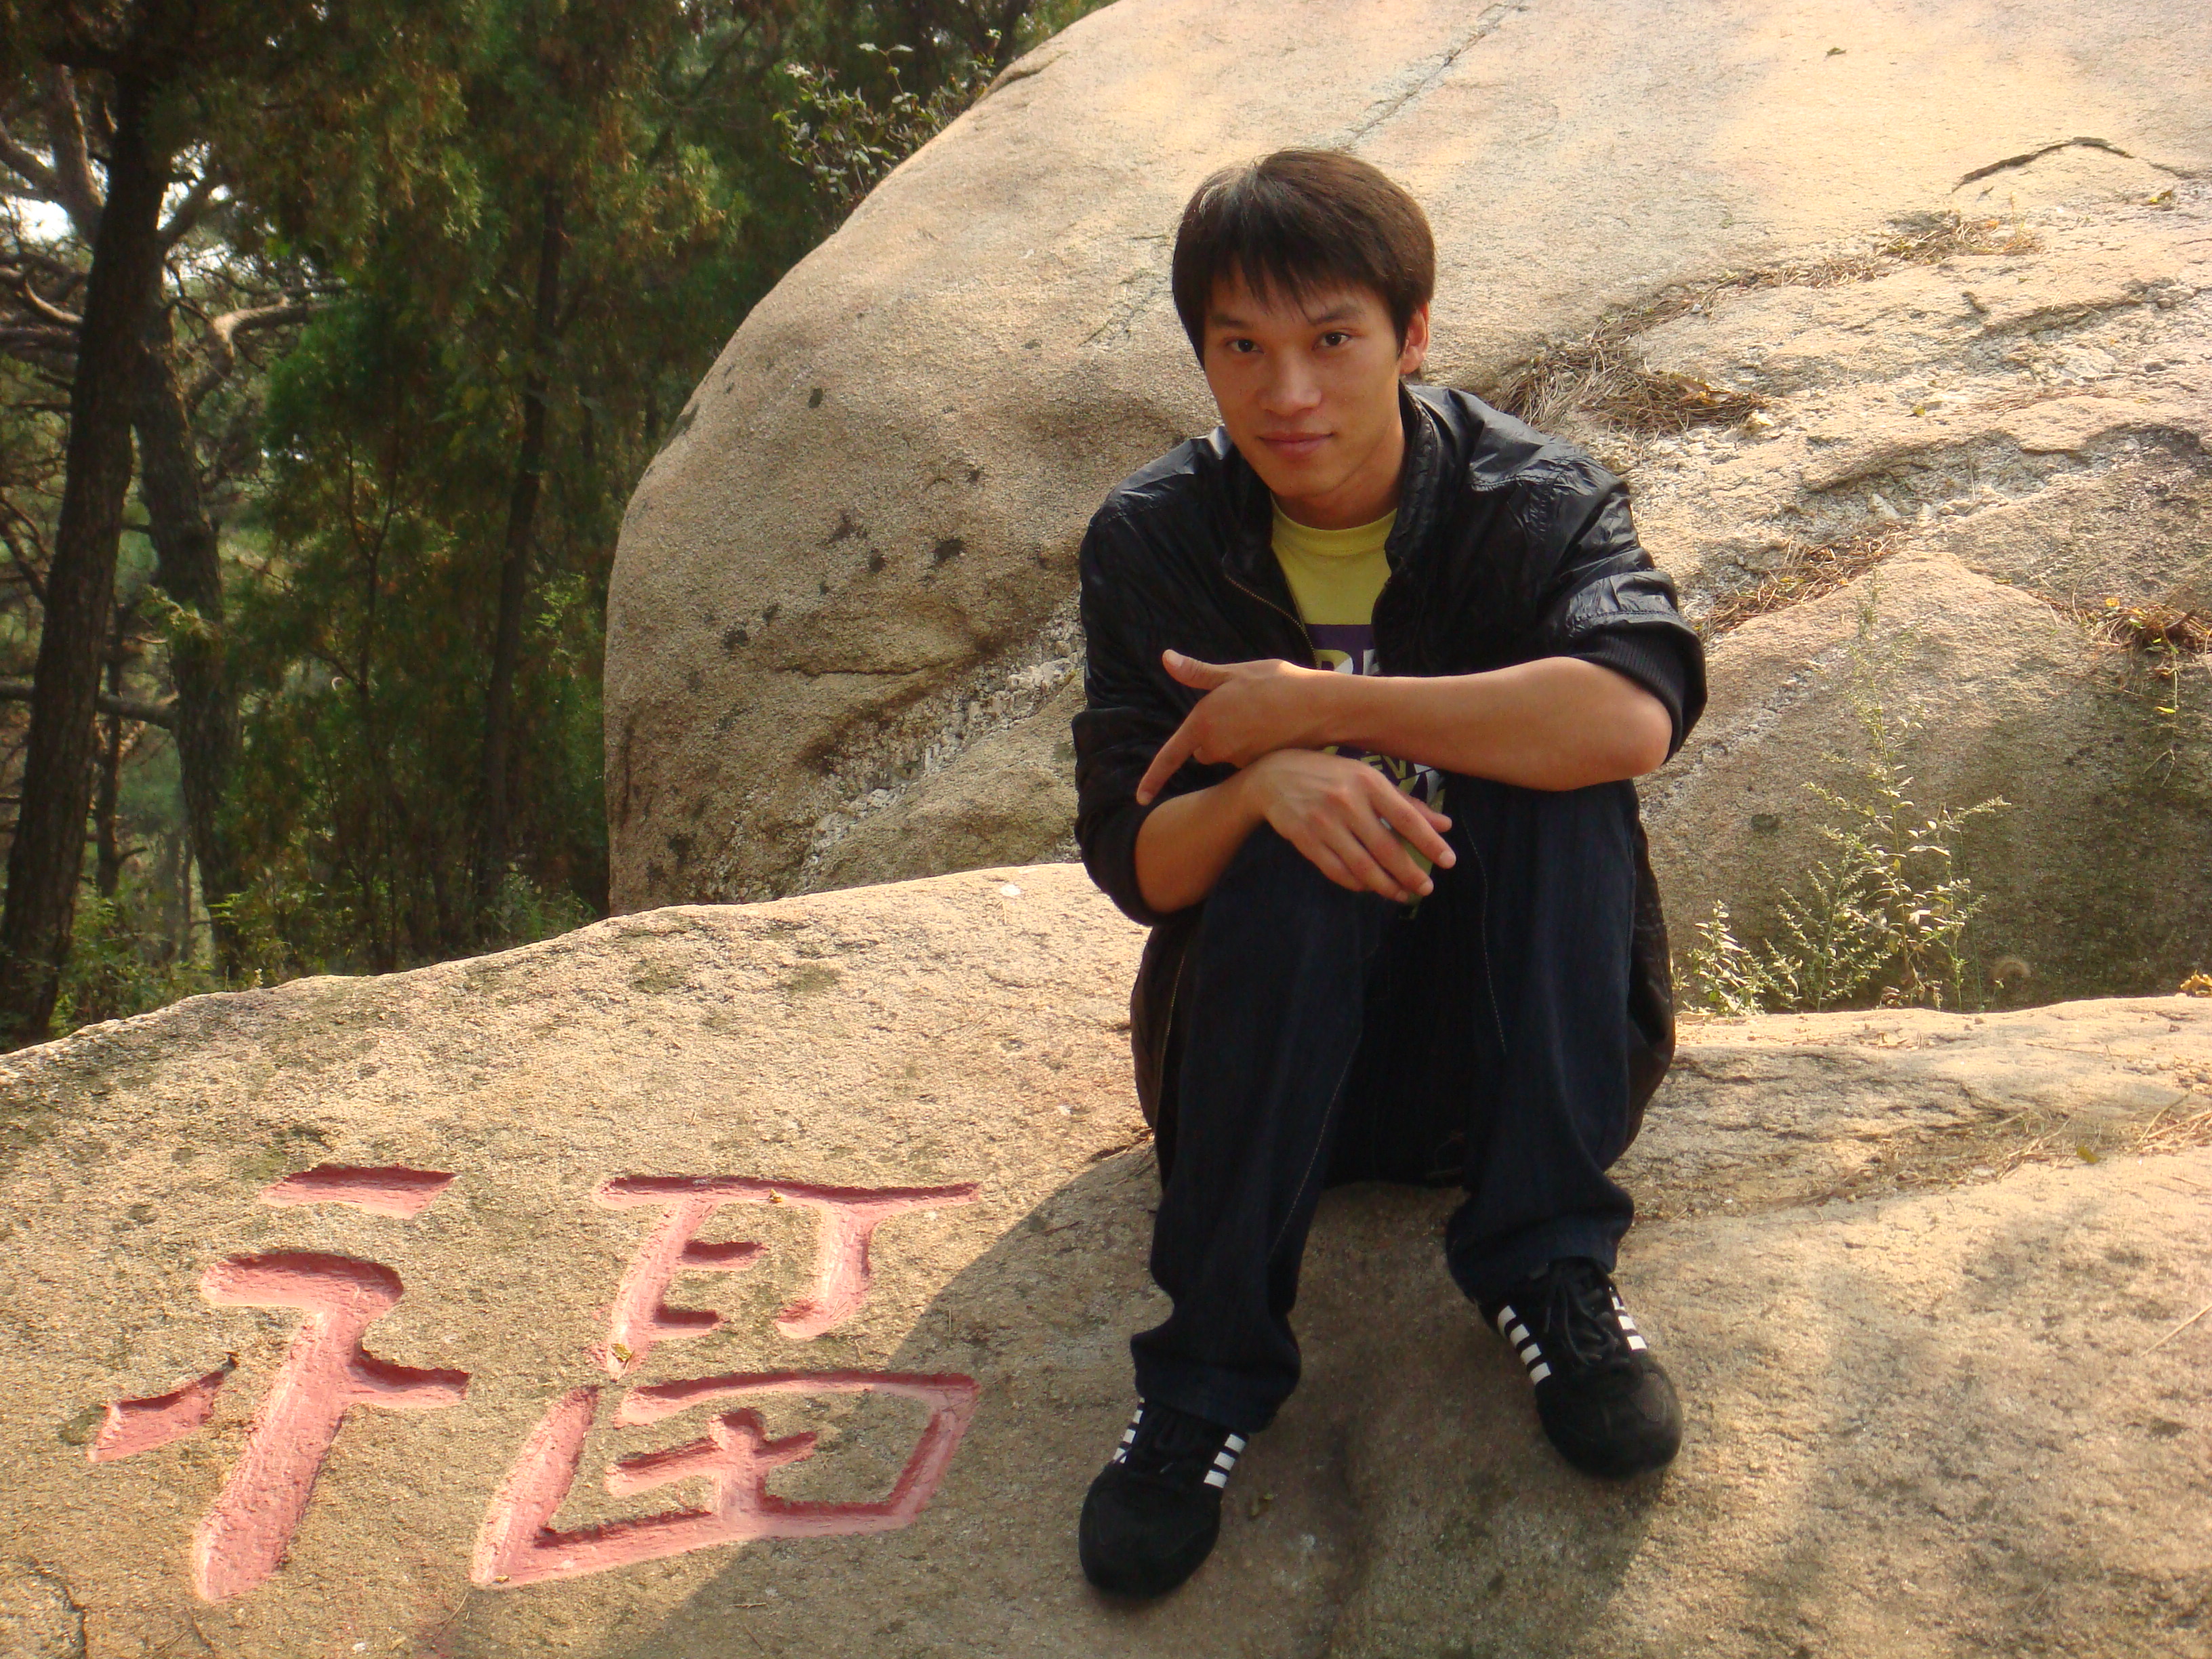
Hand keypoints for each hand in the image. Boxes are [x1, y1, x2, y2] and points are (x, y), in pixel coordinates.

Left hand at [1135, 651, 1335, 803]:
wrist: (1321, 707)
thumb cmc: (1278, 683)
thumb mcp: (1234, 673)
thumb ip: (1197, 672)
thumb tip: (1166, 658)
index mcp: (1204, 722)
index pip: (1170, 756)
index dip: (1153, 778)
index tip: (1140, 798)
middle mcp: (1218, 746)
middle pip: (1204, 751)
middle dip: (1214, 737)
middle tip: (1241, 710)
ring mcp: (1239, 760)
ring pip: (1228, 755)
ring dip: (1237, 741)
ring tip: (1263, 716)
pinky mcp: (1260, 767)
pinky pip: (1249, 761)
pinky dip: (1256, 749)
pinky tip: (1275, 730)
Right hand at [1241, 749, 1455, 902]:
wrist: (1273, 775)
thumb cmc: (1330, 774)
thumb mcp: (1367, 778)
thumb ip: (1406, 802)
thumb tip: (1444, 825)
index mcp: (1368, 782)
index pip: (1406, 818)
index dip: (1429, 842)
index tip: (1448, 861)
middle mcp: (1347, 802)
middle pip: (1386, 848)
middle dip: (1410, 873)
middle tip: (1426, 888)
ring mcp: (1324, 823)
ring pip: (1362, 866)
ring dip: (1386, 885)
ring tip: (1402, 894)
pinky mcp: (1305, 840)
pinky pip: (1337, 871)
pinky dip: (1357, 884)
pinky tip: (1370, 887)